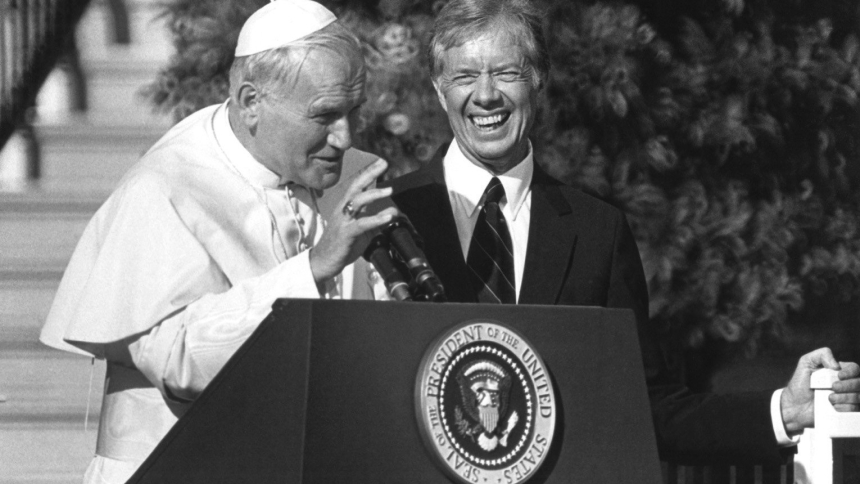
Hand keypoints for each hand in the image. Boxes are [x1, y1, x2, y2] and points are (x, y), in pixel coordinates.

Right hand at [309, 158, 398, 282]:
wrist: (323, 262)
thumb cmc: (341, 245)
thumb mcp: (361, 230)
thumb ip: (376, 219)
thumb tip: (392, 211)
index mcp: (345, 207)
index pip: (357, 186)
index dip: (368, 173)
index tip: (381, 162)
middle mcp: (342, 210)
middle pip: (355, 187)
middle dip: (369, 173)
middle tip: (383, 164)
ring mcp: (343, 221)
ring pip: (357, 201)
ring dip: (374, 194)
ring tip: (390, 189)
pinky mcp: (345, 234)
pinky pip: (361, 224)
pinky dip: (376, 219)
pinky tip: (388, 217)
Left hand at [780, 347, 859, 432]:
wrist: (794, 406)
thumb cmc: (800, 384)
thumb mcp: (806, 363)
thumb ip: (821, 355)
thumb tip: (837, 365)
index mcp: (839, 372)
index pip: (855, 369)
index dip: (850, 372)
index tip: (839, 376)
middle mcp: (846, 384)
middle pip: (859, 383)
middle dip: (847, 385)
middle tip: (833, 388)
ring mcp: (847, 398)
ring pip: (859, 396)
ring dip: (845, 397)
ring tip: (829, 398)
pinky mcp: (846, 412)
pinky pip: (856, 410)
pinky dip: (846, 408)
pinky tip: (834, 407)